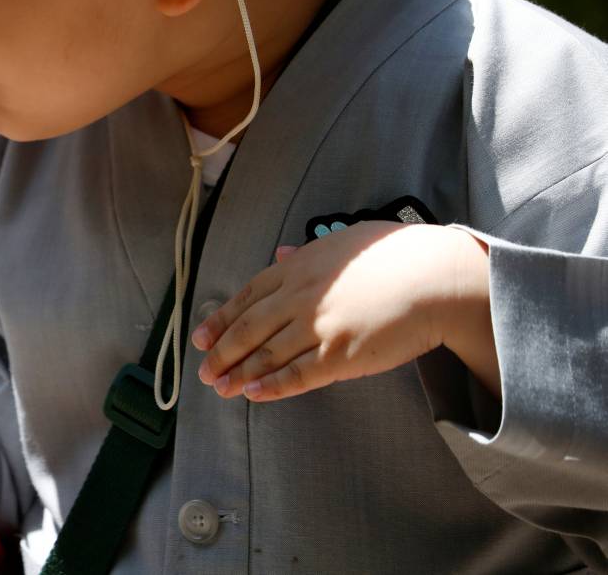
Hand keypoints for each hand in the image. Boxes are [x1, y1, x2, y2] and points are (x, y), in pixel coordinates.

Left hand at [191, 222, 496, 401]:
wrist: (435, 278)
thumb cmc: (394, 256)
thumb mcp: (342, 241)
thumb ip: (306, 252)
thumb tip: (280, 251)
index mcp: (297, 268)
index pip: (247, 297)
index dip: (220, 320)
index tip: (201, 337)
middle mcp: (299, 298)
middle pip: (248, 329)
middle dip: (221, 352)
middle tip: (204, 370)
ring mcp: (318, 327)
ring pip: (266, 355)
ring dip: (238, 374)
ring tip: (220, 388)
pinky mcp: (340, 355)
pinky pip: (297, 375)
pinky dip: (271, 385)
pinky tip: (253, 394)